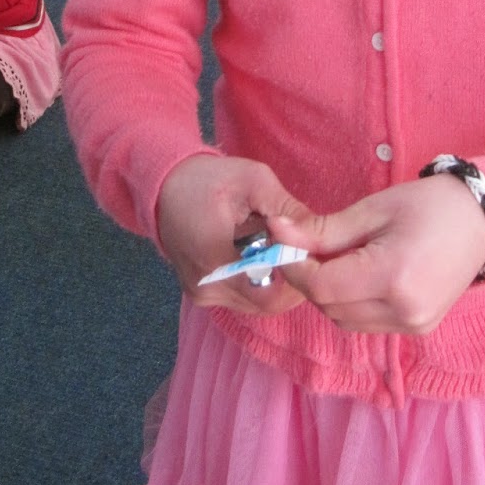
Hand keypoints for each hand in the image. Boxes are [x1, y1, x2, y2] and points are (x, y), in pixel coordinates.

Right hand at [157, 154, 314, 315]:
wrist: (164, 186)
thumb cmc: (210, 179)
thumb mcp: (254, 180)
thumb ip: (287, 208)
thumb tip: (319, 235)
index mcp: (215, 259)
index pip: (271, 293)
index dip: (298, 278)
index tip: (312, 254)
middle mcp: (207, 287)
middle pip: (267, 303)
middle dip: (292, 281)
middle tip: (303, 251)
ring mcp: (202, 295)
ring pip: (256, 305)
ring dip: (276, 283)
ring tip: (282, 250)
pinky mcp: (201, 295)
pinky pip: (242, 299)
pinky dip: (259, 283)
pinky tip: (262, 257)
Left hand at [270, 174, 484, 335]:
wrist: (481, 220)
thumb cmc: (427, 205)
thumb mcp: (372, 210)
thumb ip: (323, 230)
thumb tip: (277, 232)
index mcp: (393, 276)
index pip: (323, 287)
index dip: (296, 267)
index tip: (284, 243)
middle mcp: (404, 310)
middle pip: (330, 308)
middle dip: (311, 279)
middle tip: (311, 245)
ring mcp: (413, 324)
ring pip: (344, 320)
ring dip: (330, 294)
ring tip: (340, 257)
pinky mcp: (417, 328)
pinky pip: (366, 323)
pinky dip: (352, 302)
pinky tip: (362, 273)